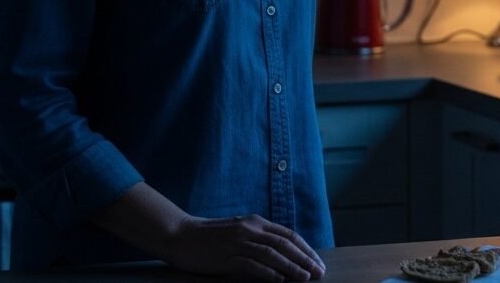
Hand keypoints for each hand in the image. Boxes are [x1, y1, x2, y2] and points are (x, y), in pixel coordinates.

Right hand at [161, 214, 325, 280]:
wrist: (180, 235)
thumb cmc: (210, 236)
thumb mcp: (239, 230)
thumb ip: (259, 238)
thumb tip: (283, 253)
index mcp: (255, 222)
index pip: (288, 235)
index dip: (306, 249)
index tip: (318, 262)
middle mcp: (250, 230)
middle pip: (285, 244)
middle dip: (305, 259)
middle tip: (319, 272)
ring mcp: (238, 243)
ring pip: (272, 255)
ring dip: (292, 267)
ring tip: (305, 278)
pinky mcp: (226, 257)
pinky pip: (252, 265)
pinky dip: (268, 273)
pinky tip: (280, 281)